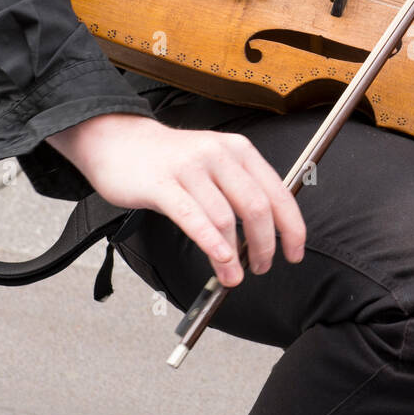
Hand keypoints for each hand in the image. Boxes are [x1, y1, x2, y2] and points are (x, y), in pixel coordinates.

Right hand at [46, 112, 304, 287]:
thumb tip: (268, 232)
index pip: (278, 191)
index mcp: (239, 150)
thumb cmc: (170, 159)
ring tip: (233, 275)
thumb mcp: (215, 161)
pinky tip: (220, 260)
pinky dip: (211, 243)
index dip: (292, 226)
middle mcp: (218, 155)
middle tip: (262, 267)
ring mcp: (189, 168)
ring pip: (224, 218)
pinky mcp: (161, 184)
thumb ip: (241, 188)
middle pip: (256, 207)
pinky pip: (193, 218)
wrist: (118, 139)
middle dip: (264, 244)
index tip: (295, 252)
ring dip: (234, 255)